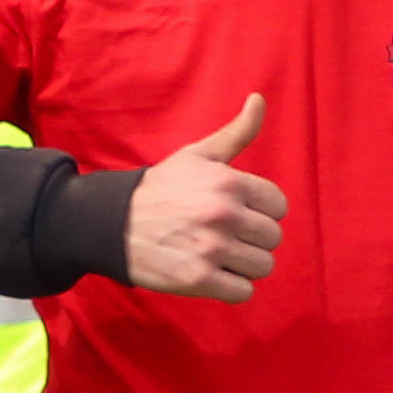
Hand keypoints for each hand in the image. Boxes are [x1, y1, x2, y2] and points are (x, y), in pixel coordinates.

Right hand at [124, 95, 283, 301]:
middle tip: (226, 235)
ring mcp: (212, 249)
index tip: (238, 212)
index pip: (279, 206)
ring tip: (219, 254)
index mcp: (230, 182)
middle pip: (273, 239)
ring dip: (244, 265)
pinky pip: (244, 292)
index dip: (261, 211)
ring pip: (262, 267)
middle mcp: (224, 215)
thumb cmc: (161, 188)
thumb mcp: (198, 155)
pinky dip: (232, 287)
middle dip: (253, 239)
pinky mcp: (199, 280)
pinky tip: (213, 273)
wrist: (113, 223)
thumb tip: (259, 99)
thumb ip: (236, 132)